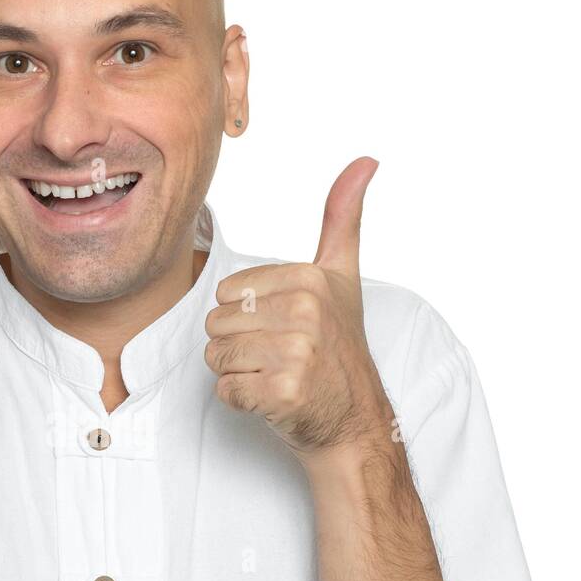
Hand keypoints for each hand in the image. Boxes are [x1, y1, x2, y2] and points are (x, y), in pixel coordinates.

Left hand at [204, 156, 391, 464]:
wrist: (354, 419)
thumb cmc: (339, 349)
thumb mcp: (342, 277)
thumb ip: (342, 219)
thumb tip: (364, 161)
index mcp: (308, 279)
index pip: (226, 292)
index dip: (245, 316)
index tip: (282, 328)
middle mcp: (304, 313)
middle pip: (216, 324)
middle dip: (237, 346)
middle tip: (277, 357)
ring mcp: (295, 354)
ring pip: (216, 357)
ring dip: (237, 374)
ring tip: (274, 376)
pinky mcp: (283, 392)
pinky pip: (225, 390)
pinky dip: (241, 402)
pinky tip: (272, 399)